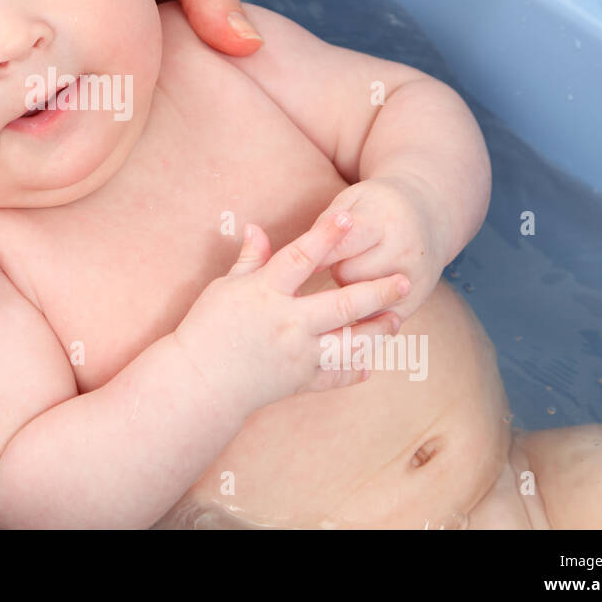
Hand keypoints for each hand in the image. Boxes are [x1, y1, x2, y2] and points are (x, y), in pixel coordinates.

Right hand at [174, 210, 410, 418]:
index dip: (326, 236)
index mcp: (265, 294)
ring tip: (396, 319)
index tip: (349, 217)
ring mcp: (297, 356)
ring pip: (349, 343)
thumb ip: (249, 260)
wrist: (198, 384)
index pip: (301, 257)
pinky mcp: (299, 382)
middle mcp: (287, 324)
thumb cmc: (204, 330)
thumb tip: (255, 228)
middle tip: (404, 280)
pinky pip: (334, 377)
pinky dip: (354, 372)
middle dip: (376, 292)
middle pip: (342, 305)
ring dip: (376, 331)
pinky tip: (370, 363)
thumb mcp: (224, 289)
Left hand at [315, 176, 446, 320]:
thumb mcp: (352, 200)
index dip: (318, 253)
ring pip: (359, 301)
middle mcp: (405, 253)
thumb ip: (326, 226)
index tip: (301, 260)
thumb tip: (308, 264)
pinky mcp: (415, 304)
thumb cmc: (377, 207)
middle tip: (344, 256)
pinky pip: (374, 320)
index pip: (343, 245)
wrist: (429, 216)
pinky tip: (363, 294)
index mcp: (385, 221)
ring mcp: (414, 281)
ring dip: (349, 289)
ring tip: (359, 268)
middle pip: (347, 276)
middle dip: (337, 267)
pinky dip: (363, 311)